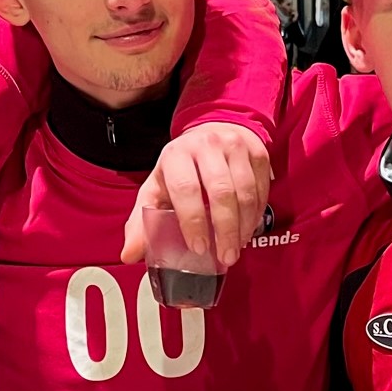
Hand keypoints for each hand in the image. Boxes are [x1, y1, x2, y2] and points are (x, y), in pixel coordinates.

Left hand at [120, 123, 270, 266]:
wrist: (211, 134)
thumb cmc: (181, 168)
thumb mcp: (156, 188)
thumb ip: (142, 221)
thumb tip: (129, 255)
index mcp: (176, 155)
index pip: (186, 188)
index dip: (193, 221)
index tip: (198, 247)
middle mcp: (207, 146)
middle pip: (222, 192)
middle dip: (225, 230)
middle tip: (225, 257)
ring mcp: (235, 146)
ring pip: (246, 192)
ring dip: (244, 226)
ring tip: (236, 247)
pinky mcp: (257, 152)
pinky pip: (262, 188)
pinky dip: (257, 214)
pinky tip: (247, 230)